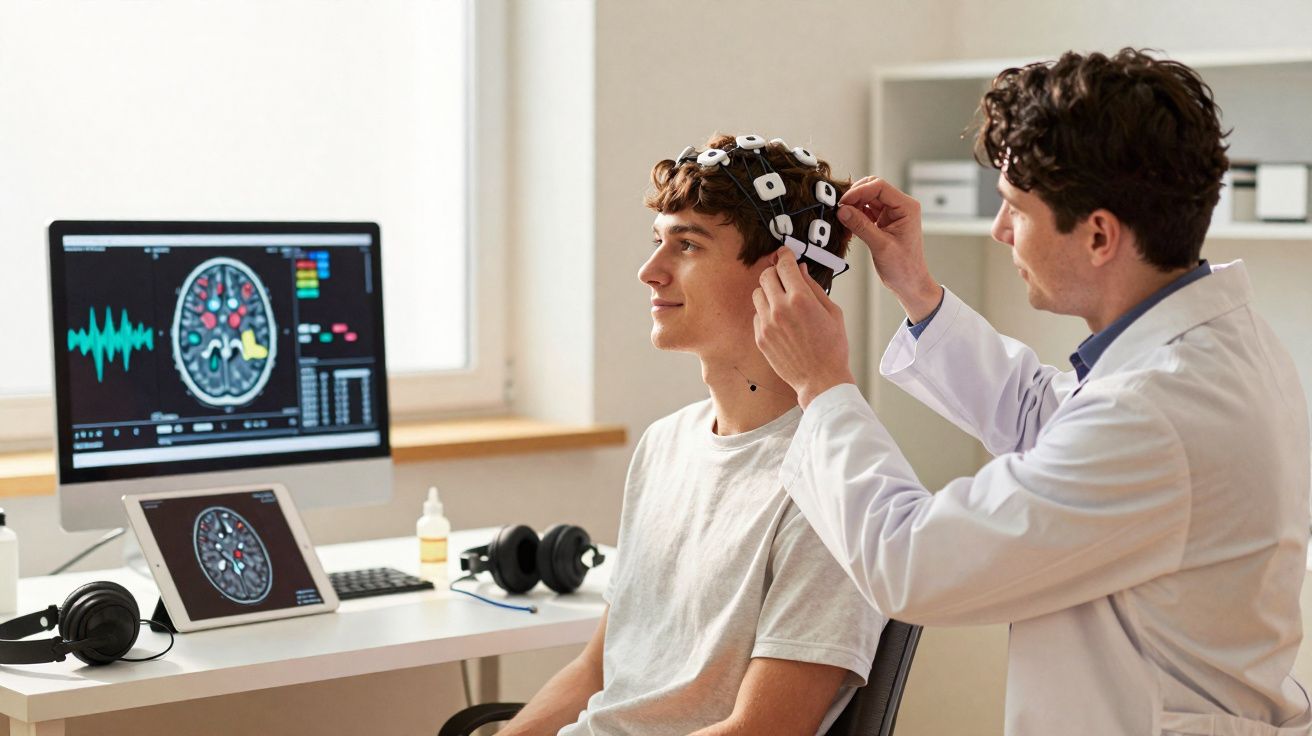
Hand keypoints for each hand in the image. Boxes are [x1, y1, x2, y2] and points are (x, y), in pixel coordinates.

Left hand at [753, 249, 855, 408]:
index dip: (785, 255)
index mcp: (800, 299)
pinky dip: (766, 312)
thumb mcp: (832, 312)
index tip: (785, 253)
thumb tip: (801, 269)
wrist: (820, 379)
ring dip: (768, 291)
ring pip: (757, 294)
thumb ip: (814, 287)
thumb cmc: (832, 348)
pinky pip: (757, 314)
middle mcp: (780, 309)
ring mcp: (767, 324)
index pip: (785, 265)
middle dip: (775, 272)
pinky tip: (781, 320)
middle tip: (785, 276)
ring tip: (783, 300)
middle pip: (766, 275)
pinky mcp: (760, 337)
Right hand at [838, 177, 941, 321]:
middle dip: (854, 197)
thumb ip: (861, 226)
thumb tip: (843, 211)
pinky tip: (848, 225)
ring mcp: (891, 214)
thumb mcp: (881, 246)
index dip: (859, 191)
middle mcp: (900, 207)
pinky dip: (854, 216)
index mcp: (906, 207)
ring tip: (843, 219)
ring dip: (853, 207)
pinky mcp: (882, 222)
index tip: (843, 202)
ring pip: (866, 199)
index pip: (879, 187)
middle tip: (841, 209)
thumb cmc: (905, 268)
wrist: (910, 283)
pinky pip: (864, 211)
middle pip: (872, 189)